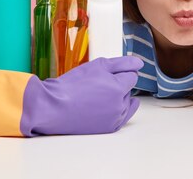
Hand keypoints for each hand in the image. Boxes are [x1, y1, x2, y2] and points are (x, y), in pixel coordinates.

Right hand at [21, 56, 143, 135]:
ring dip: (117, 98)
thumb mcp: (97, 66)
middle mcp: (120, 105)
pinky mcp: (109, 128)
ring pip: (125, 103)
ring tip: (96, 97)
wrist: (52, 107)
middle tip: (97, 85)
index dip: (119, 72)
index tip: (105, 74)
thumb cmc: (72, 85)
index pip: (132, 75)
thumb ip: (122, 63)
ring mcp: (115, 118)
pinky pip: (122, 116)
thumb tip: (139, 64)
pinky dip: (116, 111)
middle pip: (128, 89)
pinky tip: (105, 106)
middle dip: (117, 85)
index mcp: (118, 88)